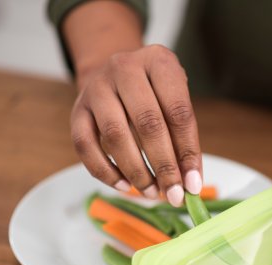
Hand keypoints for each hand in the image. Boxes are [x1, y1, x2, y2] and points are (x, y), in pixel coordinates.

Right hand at [70, 45, 200, 205]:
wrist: (113, 73)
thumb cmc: (154, 93)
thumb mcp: (174, 102)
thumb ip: (184, 139)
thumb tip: (190, 183)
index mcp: (159, 62)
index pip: (178, 112)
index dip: (188, 151)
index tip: (193, 184)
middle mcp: (125, 68)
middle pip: (148, 124)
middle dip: (164, 166)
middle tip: (174, 194)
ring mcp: (97, 87)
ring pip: (115, 135)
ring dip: (136, 171)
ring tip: (151, 192)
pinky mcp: (77, 109)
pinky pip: (85, 145)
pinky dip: (105, 171)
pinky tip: (123, 186)